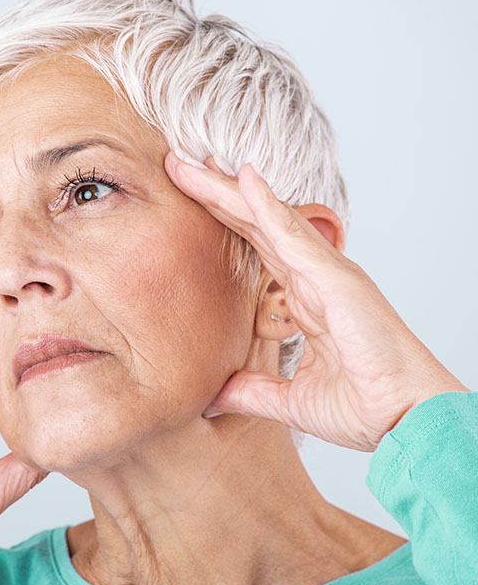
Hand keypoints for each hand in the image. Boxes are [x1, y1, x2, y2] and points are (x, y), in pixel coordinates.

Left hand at [165, 151, 469, 451]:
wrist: (408, 422)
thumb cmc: (368, 409)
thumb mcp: (289, 401)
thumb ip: (250, 392)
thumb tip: (211, 396)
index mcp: (305, 301)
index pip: (254, 248)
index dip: (222, 220)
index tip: (188, 195)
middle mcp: (314, 279)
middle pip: (254, 224)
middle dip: (214, 193)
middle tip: (176, 164)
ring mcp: (325, 273)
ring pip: (267, 218)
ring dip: (227, 188)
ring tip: (189, 162)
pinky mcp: (334, 277)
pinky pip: (293, 233)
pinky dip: (265, 203)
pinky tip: (240, 177)